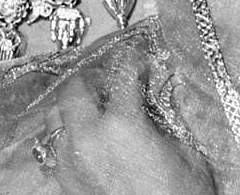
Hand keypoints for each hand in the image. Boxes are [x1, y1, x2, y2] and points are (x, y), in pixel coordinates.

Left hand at [51, 72, 214, 192]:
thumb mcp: (187, 155)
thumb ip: (169, 119)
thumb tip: (162, 95)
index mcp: (122, 124)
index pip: (122, 75)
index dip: (131, 61)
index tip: (136, 59)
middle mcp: (88, 136)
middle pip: (74, 88)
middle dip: (91, 79)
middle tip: (107, 81)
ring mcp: (71, 159)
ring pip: (55, 115)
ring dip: (71, 106)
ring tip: (90, 108)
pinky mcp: (63, 180)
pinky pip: (52, 147)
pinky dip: (64, 136)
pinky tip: (81, 139)